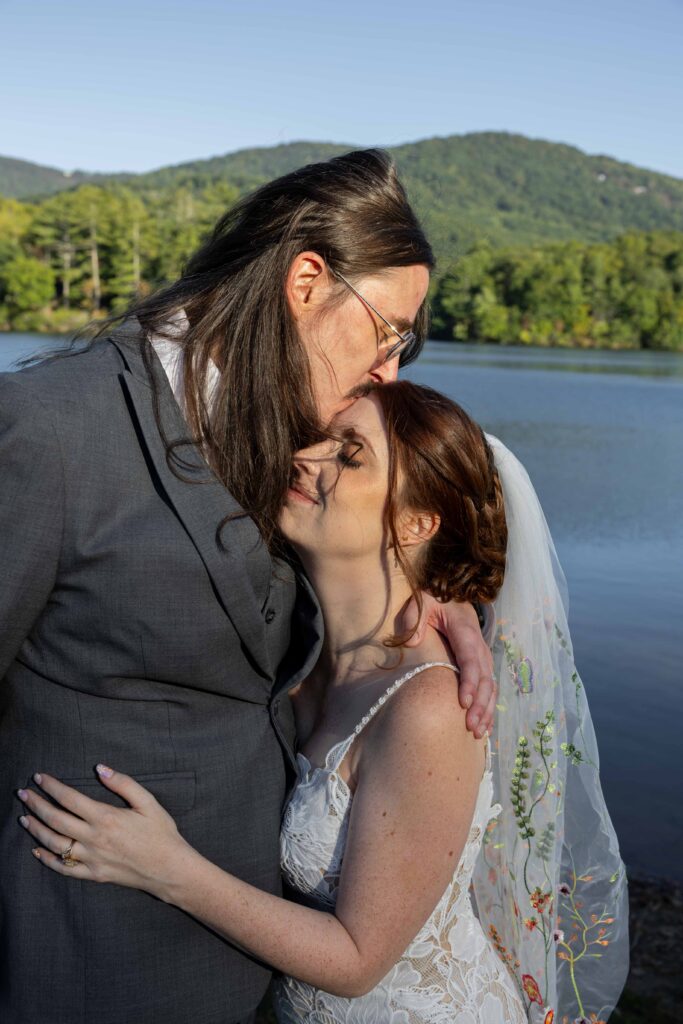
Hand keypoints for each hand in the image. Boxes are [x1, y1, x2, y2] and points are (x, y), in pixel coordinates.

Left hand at [16, 766, 193, 899]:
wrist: (170, 870)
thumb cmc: (162, 833)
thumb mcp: (148, 802)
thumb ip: (123, 784)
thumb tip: (100, 768)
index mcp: (106, 818)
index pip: (70, 798)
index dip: (52, 786)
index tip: (39, 777)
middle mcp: (94, 838)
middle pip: (56, 819)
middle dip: (36, 804)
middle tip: (23, 794)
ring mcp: (91, 859)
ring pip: (55, 843)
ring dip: (36, 829)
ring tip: (24, 817)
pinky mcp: (93, 875)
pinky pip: (64, 868)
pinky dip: (47, 859)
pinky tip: (37, 849)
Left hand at [399, 596, 495, 737]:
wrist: (453, 595)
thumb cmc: (434, 600)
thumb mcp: (422, 602)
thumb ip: (415, 619)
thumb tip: (413, 643)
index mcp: (466, 633)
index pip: (470, 661)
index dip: (469, 683)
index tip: (464, 703)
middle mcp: (479, 647)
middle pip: (485, 680)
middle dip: (480, 705)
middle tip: (470, 727)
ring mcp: (483, 657)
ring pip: (490, 687)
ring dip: (487, 710)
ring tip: (479, 733)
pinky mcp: (481, 664)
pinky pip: (489, 688)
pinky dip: (489, 707)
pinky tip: (485, 726)